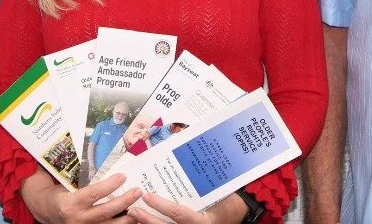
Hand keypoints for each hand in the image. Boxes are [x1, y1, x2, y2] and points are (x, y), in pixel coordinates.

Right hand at [23, 172, 140, 223]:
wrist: (48, 213)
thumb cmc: (62, 195)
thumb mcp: (70, 187)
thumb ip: (89, 184)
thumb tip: (112, 172)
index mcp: (71, 203)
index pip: (93, 194)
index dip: (109, 185)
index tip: (122, 176)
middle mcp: (78, 219)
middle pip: (105, 211)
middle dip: (124, 201)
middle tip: (138, 191)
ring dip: (128, 217)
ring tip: (140, 207)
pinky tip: (133, 217)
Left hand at [129, 192, 246, 223]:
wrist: (238, 213)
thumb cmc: (229, 200)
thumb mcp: (219, 191)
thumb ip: (200, 181)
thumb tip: (183, 155)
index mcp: (203, 221)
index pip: (179, 214)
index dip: (162, 205)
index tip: (148, 195)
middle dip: (148, 219)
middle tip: (133, 209)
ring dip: (148, 223)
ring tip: (133, 214)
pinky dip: (156, 222)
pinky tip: (142, 219)